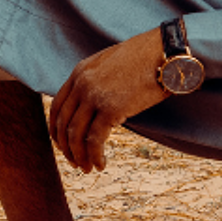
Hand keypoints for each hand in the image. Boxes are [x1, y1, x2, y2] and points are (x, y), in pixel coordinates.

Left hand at [47, 29, 169, 172]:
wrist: (165, 52)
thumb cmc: (145, 58)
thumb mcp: (111, 64)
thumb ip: (96, 80)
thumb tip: (95, 103)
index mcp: (79, 72)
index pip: (57, 106)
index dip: (57, 130)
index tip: (63, 144)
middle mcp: (82, 84)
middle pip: (63, 123)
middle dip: (66, 147)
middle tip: (75, 162)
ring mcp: (94, 96)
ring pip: (76, 135)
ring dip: (79, 156)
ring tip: (87, 168)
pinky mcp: (111, 109)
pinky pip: (95, 140)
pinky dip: (94, 156)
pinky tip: (101, 164)